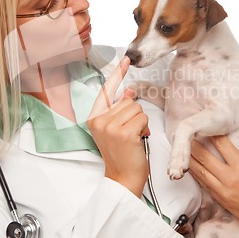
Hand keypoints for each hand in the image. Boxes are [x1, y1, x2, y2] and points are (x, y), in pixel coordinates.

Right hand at [87, 56, 149, 197]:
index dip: (117, 74)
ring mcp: (110, 126)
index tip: (126, 59)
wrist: (122, 178)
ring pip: (136, 107)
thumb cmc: (121, 154)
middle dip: (133, 114)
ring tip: (133, 137)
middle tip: (128, 133)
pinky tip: (137, 140)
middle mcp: (99, 120)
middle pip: (127, 100)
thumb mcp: (115, 129)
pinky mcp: (124, 133)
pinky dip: (144, 128)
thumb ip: (119, 109)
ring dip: (140, 122)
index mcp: (93, 118)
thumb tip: (129, 91)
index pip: (106, 90)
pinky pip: (142, 117)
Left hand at [189, 124, 238, 237]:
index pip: (223, 145)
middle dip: (194, 145)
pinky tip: (190, 168)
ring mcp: (224, 190)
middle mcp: (231, 177)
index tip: (205, 126)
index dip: (213, 134)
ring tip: (182, 149)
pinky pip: (204, 185)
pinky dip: (196, 175)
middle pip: (206, 157)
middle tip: (186, 135)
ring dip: (190, 160)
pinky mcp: (221, 200)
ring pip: (200, 171)